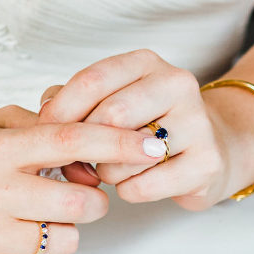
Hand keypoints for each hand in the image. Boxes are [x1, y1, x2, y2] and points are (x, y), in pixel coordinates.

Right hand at [0, 103, 168, 253]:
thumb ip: (46, 126)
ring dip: (67, 228)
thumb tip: (98, 140)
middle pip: (78, 202)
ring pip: (65, 240)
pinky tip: (24, 235)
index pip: (72, 141)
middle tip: (84, 191)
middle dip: (94, 198)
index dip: (118, 141)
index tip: (151, 144)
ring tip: (42, 213)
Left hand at [40, 50, 231, 211]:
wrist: (207, 148)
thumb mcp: (110, 99)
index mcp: (146, 62)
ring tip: (111, 170)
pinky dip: (127, 191)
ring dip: (106, 171)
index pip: (93, 80)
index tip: (46, 132)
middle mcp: (175, 83)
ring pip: (126, 154)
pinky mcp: (207, 161)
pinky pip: (145, 185)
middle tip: (77, 161)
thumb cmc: (144, 124)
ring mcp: (196, 120)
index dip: (62, 110)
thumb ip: (72, 99)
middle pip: (110, 115)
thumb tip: (46, 115)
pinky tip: (133, 184)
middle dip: (85, 146)